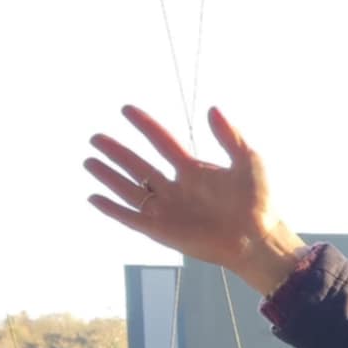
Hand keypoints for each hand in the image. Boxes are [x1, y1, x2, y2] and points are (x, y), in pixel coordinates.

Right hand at [83, 105, 305, 295]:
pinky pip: (131, 218)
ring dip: (109, 176)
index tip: (126, 109)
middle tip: (95, 138)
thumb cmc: (259, 203)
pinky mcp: (162, 231)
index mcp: (193, 170)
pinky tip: (93, 197)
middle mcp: (176, 188)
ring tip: (88, 161)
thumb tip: (212, 108)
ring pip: (130, 189)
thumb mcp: (249, 161)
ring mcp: (168, 210)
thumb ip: (230, 136)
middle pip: (138, 165)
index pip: (161, 141)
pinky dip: (112, 208)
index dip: (145, 125)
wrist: (258, 239)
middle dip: (117, 152)